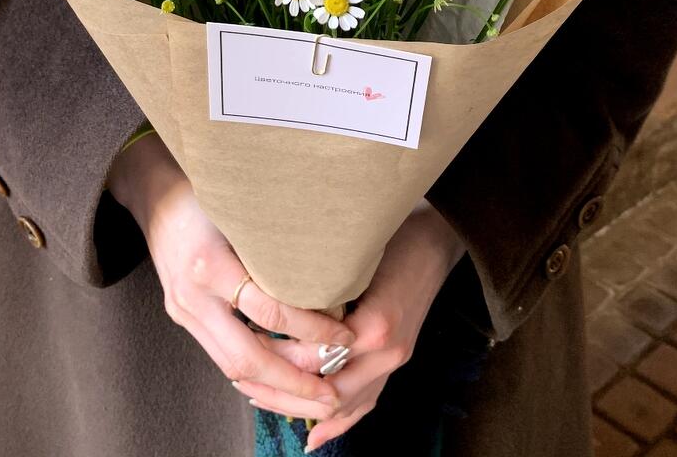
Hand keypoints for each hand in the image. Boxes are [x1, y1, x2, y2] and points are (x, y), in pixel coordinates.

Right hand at [108, 133, 354, 419]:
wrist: (158, 197)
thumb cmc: (210, 193)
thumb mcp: (243, 209)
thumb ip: (277, 241)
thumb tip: (335, 270)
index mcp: (210, 264)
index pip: (268, 312)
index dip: (311, 329)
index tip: (345, 336)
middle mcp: (192, 296)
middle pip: (247, 358)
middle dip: (293, 383)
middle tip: (333, 396)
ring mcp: (184, 311)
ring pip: (232, 369)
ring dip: (275, 389)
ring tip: (314, 398)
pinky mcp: (184, 317)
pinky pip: (222, 357)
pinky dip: (255, 373)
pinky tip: (283, 379)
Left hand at [246, 201, 465, 450]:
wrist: (434, 242)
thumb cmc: (391, 241)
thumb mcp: (353, 260)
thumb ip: (321, 289)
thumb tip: (271, 302)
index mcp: (375, 327)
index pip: (316, 359)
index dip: (278, 355)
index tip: (247, 342)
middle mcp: (386, 353)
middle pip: (328, 392)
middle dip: (282, 389)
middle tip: (242, 377)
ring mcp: (394, 363)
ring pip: (345, 406)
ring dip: (302, 407)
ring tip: (261, 398)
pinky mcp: (396, 363)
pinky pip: (366, 403)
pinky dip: (338, 422)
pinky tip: (312, 435)